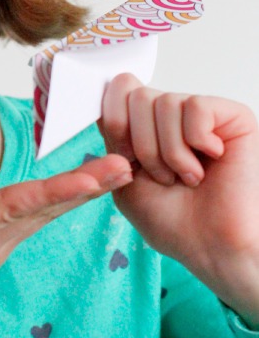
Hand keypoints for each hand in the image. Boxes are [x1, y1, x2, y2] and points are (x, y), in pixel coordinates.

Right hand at [0, 152, 131, 337]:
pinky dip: (64, 199)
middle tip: (125, 166)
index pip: (8, 209)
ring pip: (44, 214)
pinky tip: (85, 185)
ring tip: (119, 170)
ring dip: (82, 192)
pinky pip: (36, 218)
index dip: (47, 192)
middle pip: (41, 210)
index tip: (86, 179)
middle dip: (83, 188)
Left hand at [99, 73, 258, 327]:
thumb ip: (111, 138)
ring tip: (188, 176)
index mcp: (143, 125)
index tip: (127, 158)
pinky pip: (196, 107)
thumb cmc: (173, 221)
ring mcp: (200, 114)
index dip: (116, 122)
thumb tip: (106, 97)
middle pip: (137, 96)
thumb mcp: (124, 180)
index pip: (119, 88)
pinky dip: (196, 141)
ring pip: (165, 102)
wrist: (212, 248)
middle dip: (143, 146)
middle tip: (164, 176)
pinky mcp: (231, 116)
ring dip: (171, 152)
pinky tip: (211, 159)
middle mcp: (170, 114)